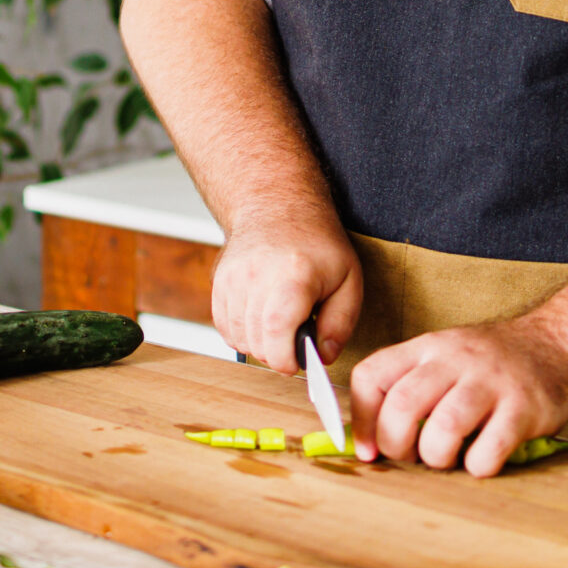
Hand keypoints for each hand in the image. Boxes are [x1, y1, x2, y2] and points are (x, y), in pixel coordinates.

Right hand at [208, 209, 360, 374]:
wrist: (277, 205)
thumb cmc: (316, 242)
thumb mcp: (349, 279)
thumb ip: (340, 323)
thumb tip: (324, 356)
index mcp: (294, 275)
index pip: (278, 331)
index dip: (285, 359)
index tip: (296, 362)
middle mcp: (256, 275)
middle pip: (257, 341)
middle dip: (277, 354)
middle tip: (295, 339)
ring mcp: (232, 277)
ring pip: (238, 337)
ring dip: (259, 344)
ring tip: (280, 326)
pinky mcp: (218, 281)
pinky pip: (224, 326)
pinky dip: (241, 333)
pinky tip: (261, 320)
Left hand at [348, 315, 567, 476]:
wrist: (559, 346)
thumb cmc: (491, 364)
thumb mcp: (445, 358)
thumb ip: (410, 386)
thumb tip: (370, 442)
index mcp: (427, 347)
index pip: (372, 376)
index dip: (361, 420)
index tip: (369, 450)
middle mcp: (455, 359)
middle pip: (402, 404)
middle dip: (396, 444)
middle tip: (411, 457)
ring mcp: (490, 381)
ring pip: (444, 428)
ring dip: (437, 457)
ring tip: (447, 458)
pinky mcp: (524, 408)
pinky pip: (489, 450)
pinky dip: (478, 466)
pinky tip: (483, 459)